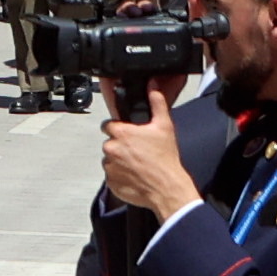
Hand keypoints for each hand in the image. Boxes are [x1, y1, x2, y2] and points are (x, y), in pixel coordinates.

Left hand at [96, 79, 202, 224]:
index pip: (109, 125)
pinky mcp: (110, 182)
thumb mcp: (164, 126)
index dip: (120, 128)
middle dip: (121, 145)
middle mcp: (110, 148)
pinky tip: (135, 175)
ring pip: (110, 159)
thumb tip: (153, 87)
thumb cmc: (166, 159)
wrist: (167, 188)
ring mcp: (109, 166)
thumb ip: (157, 104)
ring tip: (138, 164)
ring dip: (120, 160)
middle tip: (138, 151)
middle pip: (110, 142)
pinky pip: (112, 176)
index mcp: (120, 133)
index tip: (129, 133)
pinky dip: (121, 175)